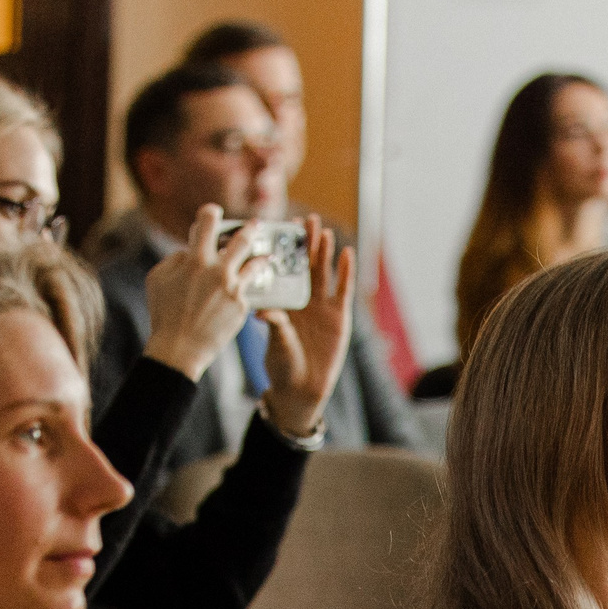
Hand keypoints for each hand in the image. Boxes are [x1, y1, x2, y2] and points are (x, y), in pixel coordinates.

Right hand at [140, 205, 259, 381]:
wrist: (180, 348)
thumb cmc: (164, 313)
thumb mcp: (157, 278)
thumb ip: (175, 259)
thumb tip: (190, 251)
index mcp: (195, 260)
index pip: (208, 222)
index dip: (211, 213)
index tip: (214, 213)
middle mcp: (218, 271)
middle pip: (242, 240)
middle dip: (250, 229)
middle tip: (256, 225)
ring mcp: (233, 289)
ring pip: (255, 265)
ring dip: (261, 257)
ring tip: (265, 255)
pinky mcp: (241, 307)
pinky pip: (248, 291)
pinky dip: (248, 287)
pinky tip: (253, 286)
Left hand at [258, 219, 354, 440]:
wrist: (300, 389)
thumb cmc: (282, 365)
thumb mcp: (274, 342)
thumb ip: (274, 324)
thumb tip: (261, 310)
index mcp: (284, 301)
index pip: (285, 269)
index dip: (285, 249)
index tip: (281, 227)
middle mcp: (304, 299)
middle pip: (307, 264)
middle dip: (306, 242)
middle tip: (305, 219)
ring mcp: (323, 307)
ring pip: (324, 273)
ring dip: (324, 251)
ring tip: (322, 231)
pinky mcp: (339, 316)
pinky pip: (343, 290)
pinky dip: (345, 272)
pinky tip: (346, 253)